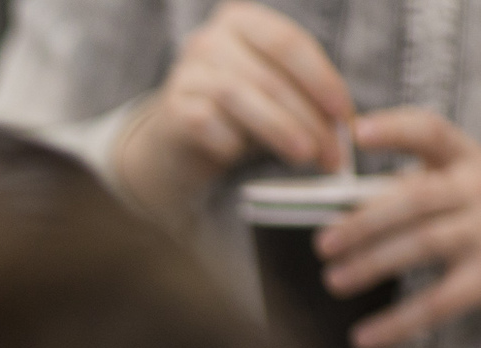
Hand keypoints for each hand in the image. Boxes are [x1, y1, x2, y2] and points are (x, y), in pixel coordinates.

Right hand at [115, 2, 352, 225]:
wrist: (179, 140)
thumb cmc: (239, 112)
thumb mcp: (274, 89)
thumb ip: (304, 94)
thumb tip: (344, 128)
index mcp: (243, 21)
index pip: (289, 44)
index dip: (321, 80)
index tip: (345, 116)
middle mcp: (210, 39)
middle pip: (268, 76)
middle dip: (307, 117)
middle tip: (331, 152)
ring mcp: (186, 73)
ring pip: (239, 97)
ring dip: (278, 130)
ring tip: (304, 157)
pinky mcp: (170, 109)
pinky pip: (207, 123)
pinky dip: (231, 143)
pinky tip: (244, 158)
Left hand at [316, 109, 480, 347]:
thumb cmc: (471, 214)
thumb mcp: (450, 188)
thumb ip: (405, 191)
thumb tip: (334, 210)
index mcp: (464, 159)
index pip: (431, 132)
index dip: (396, 130)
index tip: (358, 133)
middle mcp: (480, 188)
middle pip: (418, 197)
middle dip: (365, 220)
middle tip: (322, 245)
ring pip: (425, 242)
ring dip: (374, 262)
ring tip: (333, 281)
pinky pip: (441, 301)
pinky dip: (398, 322)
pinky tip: (362, 339)